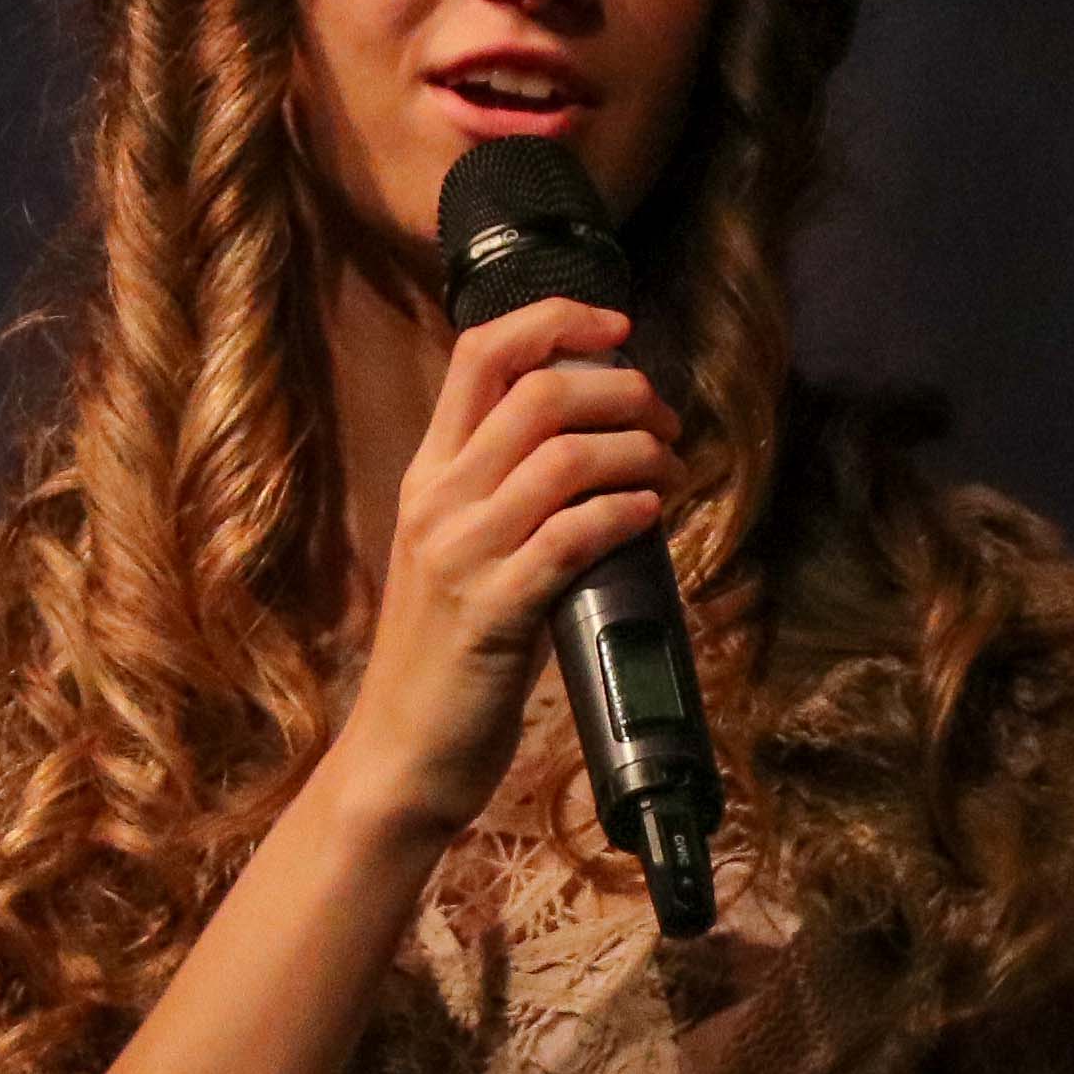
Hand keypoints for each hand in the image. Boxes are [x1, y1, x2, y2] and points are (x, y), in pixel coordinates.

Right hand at [324, 295, 677, 843]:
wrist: (403, 752)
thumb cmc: (447, 654)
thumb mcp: (460, 552)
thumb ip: (506, 495)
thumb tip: (595, 445)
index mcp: (428, 474)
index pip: (481, 352)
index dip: (557, 321)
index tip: (620, 328)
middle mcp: (438, 500)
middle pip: (538, 392)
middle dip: (623, 390)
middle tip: (663, 421)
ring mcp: (463, 554)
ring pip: (563, 458)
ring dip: (638, 453)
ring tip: (670, 473)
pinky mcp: (495, 612)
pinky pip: (572, 537)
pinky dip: (624, 513)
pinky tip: (652, 515)